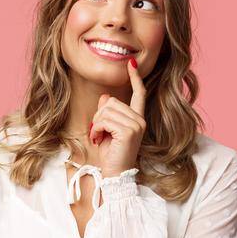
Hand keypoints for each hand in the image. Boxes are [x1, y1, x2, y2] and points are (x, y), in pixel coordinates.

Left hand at [88, 57, 146, 174]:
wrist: (113, 174)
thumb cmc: (110, 154)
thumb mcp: (106, 130)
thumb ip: (107, 113)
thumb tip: (105, 97)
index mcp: (137, 118)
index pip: (139, 93)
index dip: (135, 78)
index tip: (132, 63)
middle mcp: (140, 120)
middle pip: (111, 102)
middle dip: (98, 116)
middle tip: (99, 132)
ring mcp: (136, 125)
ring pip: (106, 110)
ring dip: (96, 124)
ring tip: (99, 137)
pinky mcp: (129, 131)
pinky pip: (104, 120)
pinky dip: (96, 129)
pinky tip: (98, 139)